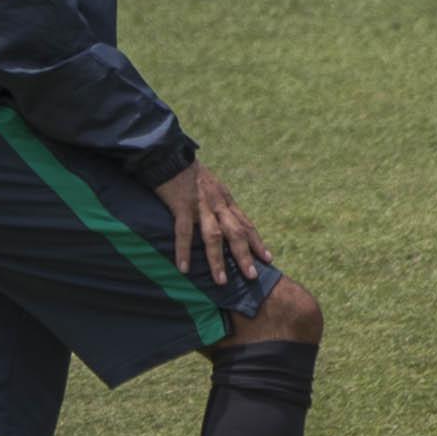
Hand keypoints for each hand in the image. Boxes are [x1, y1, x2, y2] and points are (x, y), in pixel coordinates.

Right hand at [152, 162, 273, 285]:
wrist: (168, 154)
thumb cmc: (186, 172)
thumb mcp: (210, 185)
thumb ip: (217, 202)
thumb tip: (222, 217)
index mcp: (225, 200)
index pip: (246, 224)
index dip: (257, 242)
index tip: (268, 259)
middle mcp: (218, 204)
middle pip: (236, 233)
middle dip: (245, 255)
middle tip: (252, 275)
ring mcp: (200, 205)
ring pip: (213, 236)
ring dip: (218, 260)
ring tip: (222, 281)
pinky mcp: (181, 205)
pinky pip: (184, 232)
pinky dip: (184, 251)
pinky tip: (184, 268)